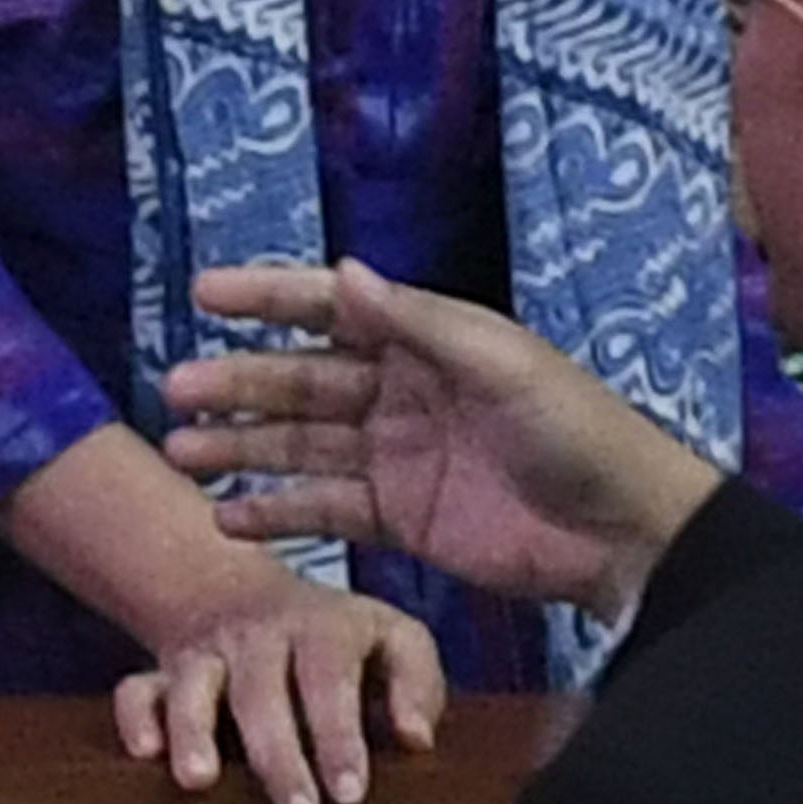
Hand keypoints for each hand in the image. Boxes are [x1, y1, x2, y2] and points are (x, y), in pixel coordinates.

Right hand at [0, 422, 440, 803]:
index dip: (338, 733)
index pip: (329, 675)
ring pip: (193, 686)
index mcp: (321, 627)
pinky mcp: (163, 675)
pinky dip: (136, 720)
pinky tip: (146, 755)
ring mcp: (206, 654)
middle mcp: (257, 637)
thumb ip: (416, 683)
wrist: (240, 592)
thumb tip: (416, 739)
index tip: (349, 791)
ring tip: (199, 780)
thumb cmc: (335, 640)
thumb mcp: (392, 638)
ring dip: (194, 731)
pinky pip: (136, 691)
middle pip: (262, 690)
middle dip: (278, 754)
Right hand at [163, 259, 729, 614]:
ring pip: (301, 446)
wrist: (625, 531)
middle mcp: (402, 392)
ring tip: (183, 453)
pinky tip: (227, 515)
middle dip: (239, 383)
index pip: (332, 310)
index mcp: (428, 341)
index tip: (204, 292)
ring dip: (243, 447)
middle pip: (302, 380)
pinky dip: (276, 512)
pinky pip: (324, 510)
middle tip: (177, 389)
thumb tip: (341, 272)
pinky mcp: (401, 519)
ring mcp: (397, 458)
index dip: (268, 298)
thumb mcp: (501, 364)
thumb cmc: (578, 430)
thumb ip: (417, 324)